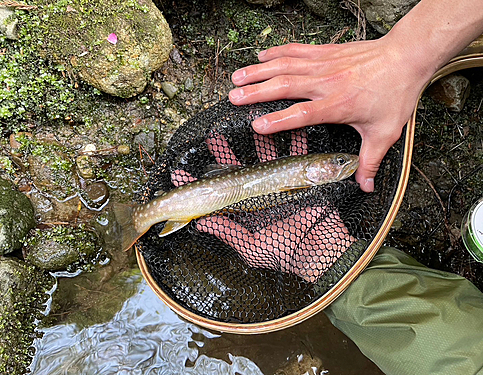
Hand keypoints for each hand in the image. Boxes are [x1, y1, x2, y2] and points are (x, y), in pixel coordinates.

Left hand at [171, 131, 355, 282]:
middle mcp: (259, 195)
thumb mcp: (251, 246)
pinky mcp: (298, 180)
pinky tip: (289, 126)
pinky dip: (296, 140)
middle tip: (211, 137)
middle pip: (238, 170)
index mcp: (245, 211)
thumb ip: (227, 232)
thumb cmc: (285, 253)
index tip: (179, 174)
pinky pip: (297, 156)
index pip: (217, 194)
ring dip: (258, 140)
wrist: (321, 252)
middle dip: (223, 153)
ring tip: (248, 123)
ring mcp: (278, 186)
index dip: (198, 184)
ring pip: (265, 157)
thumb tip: (200, 222)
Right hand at [228, 38, 430, 192]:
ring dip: (259, 71)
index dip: (278, 120)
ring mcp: (324, 64)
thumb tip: (365, 186)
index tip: (256, 125)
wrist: (407, 56)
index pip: (301, 114)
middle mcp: (326, 83)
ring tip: (237, 77)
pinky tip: (262, 55)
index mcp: (337, 104)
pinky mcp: (326, 52)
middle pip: (285, 86)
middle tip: (233, 97)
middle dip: (256, 91)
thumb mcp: (384, 133)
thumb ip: (370, 161)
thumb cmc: (395, 92)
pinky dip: (277, 52)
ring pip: (285, 66)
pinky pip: (297, 50)